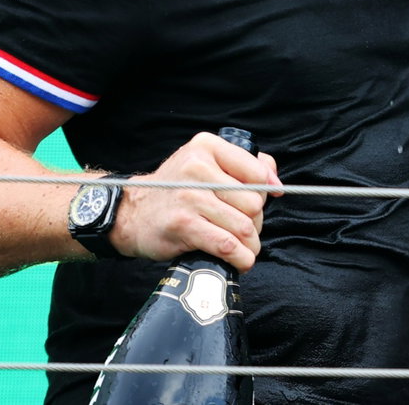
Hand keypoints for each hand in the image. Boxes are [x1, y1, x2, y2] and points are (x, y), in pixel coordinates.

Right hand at [109, 132, 280, 270]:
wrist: (132, 212)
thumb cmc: (177, 190)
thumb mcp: (205, 163)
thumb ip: (245, 164)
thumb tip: (276, 183)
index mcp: (207, 147)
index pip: (258, 171)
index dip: (267, 191)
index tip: (262, 203)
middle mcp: (198, 167)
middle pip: (254, 202)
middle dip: (256, 222)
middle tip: (244, 229)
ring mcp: (190, 197)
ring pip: (244, 226)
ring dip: (250, 244)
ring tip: (244, 248)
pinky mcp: (183, 225)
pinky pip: (227, 245)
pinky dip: (240, 258)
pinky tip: (240, 260)